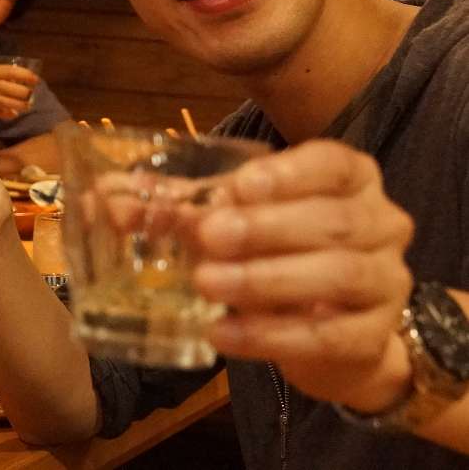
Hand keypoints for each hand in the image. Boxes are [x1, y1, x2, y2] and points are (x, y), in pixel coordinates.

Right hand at [0, 64, 36, 118]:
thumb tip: (15, 81)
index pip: (11, 71)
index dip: (26, 75)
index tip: (35, 79)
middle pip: (13, 88)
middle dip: (26, 92)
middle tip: (31, 94)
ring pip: (8, 102)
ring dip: (21, 105)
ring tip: (27, 105)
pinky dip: (8, 113)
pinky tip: (13, 114)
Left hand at [191, 139, 414, 411]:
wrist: (330, 331)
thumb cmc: (279, 253)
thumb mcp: (238, 220)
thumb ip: (185, 206)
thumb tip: (113, 202)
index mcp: (350, 180)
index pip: (332, 163)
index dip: (289, 173)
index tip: (240, 184)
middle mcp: (381, 224)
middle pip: (333, 221)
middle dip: (266, 227)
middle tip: (208, 235)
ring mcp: (386, 282)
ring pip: (338, 275)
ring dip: (266, 278)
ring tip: (208, 283)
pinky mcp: (374, 337)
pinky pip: (328, 336)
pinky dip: (270, 335)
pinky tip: (222, 332)